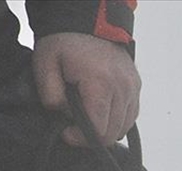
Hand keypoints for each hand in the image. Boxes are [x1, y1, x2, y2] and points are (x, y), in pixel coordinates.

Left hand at [32, 32, 141, 146]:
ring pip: (123, 128)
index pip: (98, 130)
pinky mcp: (136, 87)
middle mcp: (123, 88)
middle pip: (112, 133)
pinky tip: (100, 113)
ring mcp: (133, 87)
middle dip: (90, 136)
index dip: (81, 138)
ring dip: (104, 129)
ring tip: (86, 118)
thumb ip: (51, 96)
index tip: (66, 132)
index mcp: (101, 83)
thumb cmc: (66, 42)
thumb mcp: (45, 65)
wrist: (90, 22)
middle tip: (73, 126)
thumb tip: (65, 117)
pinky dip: (115, 120)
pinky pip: (130, 116)